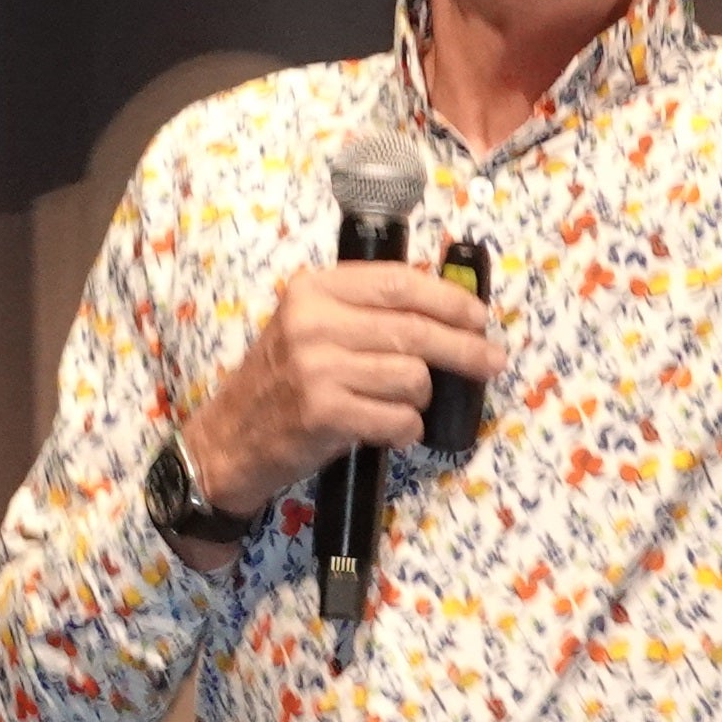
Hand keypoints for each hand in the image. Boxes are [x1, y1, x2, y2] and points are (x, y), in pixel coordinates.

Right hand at [179, 262, 504, 536]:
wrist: (229, 438)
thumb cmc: (282, 381)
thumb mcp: (311, 326)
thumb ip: (367, 312)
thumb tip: (452, 311)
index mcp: (313, 289)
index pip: (398, 283)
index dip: (449, 299)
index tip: (479, 317)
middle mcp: (312, 322)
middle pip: (415, 331)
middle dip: (465, 349)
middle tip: (492, 362)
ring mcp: (316, 368)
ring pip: (413, 378)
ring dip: (420, 399)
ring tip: (400, 406)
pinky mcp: (323, 413)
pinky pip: (399, 419)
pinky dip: (406, 429)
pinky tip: (391, 429)